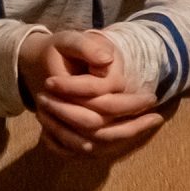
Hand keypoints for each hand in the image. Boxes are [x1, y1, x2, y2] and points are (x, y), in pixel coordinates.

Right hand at [28, 28, 161, 159]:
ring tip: (148, 125)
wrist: (32, 62)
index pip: (102, 106)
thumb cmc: (56, 50)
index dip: (130, 104)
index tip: (152, 98)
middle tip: (157, 117)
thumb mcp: (69, 40)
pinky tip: (128, 138)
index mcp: (63, 93)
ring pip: (93, 146)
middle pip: (100, 132)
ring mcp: (55, 127)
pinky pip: (83, 151)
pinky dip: (106, 148)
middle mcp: (57, 115)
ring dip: (123, 138)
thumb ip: (87, 47)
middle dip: (132, 126)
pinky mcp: (56, 135)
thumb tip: (108, 60)